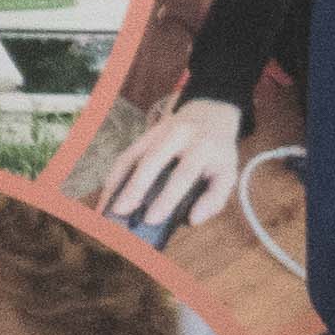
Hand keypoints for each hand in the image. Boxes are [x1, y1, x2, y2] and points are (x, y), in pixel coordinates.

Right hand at [98, 94, 248, 235]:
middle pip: (153, 160)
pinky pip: (127, 153)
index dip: (167, 198)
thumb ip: (215, 198)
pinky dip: (116, 174)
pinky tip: (109, 192)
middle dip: (135, 187)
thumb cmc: (217, 152)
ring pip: (134, 155)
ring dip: (118, 181)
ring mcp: (160, 131)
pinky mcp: (146, 133)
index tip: (152, 219)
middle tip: (121, 212)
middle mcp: (180, 135)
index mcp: (204, 146)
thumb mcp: (227, 172)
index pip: (184, 174)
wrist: (210, 114)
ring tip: (107, 206)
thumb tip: (194, 220)